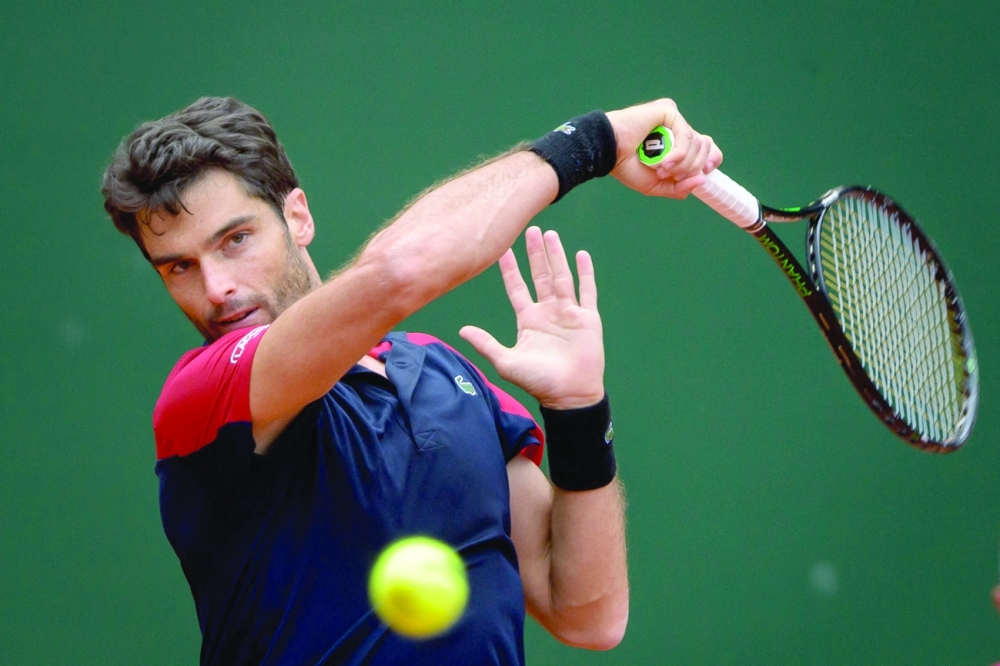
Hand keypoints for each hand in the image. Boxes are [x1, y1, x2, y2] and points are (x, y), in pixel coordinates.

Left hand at [460, 227, 603, 409]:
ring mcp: (568, 313)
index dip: (510, 269)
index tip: (502, 250)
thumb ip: (485, 344)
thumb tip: (461, 330)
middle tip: (531, 230)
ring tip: (550, 235)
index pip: (516, 288)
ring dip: (556, 256)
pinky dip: (585, 273)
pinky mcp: (587, 318)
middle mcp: (547, 312)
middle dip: (534, 254)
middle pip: (540, 276)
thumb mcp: (506, 361)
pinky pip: (586, 291)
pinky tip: (581, 255)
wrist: (569, 394)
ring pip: (562, 277)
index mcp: (528, 320)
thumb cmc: (538, 381)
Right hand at [606, 98, 722, 198]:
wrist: (609, 153)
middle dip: (691, 168)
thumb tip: (702, 180)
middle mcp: (678, 130)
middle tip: (667, 174)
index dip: (711, 160)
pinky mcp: (668, 111)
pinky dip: (678, 154)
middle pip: (706, 148)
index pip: (707, 149)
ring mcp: (674, 120)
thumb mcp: (656, 186)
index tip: (705, 173)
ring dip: (681, 164)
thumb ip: (679, 187)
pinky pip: (687, 135)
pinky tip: (664, 163)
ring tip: (660, 168)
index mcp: (677, 145)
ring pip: (697, 144)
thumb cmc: (626, 166)